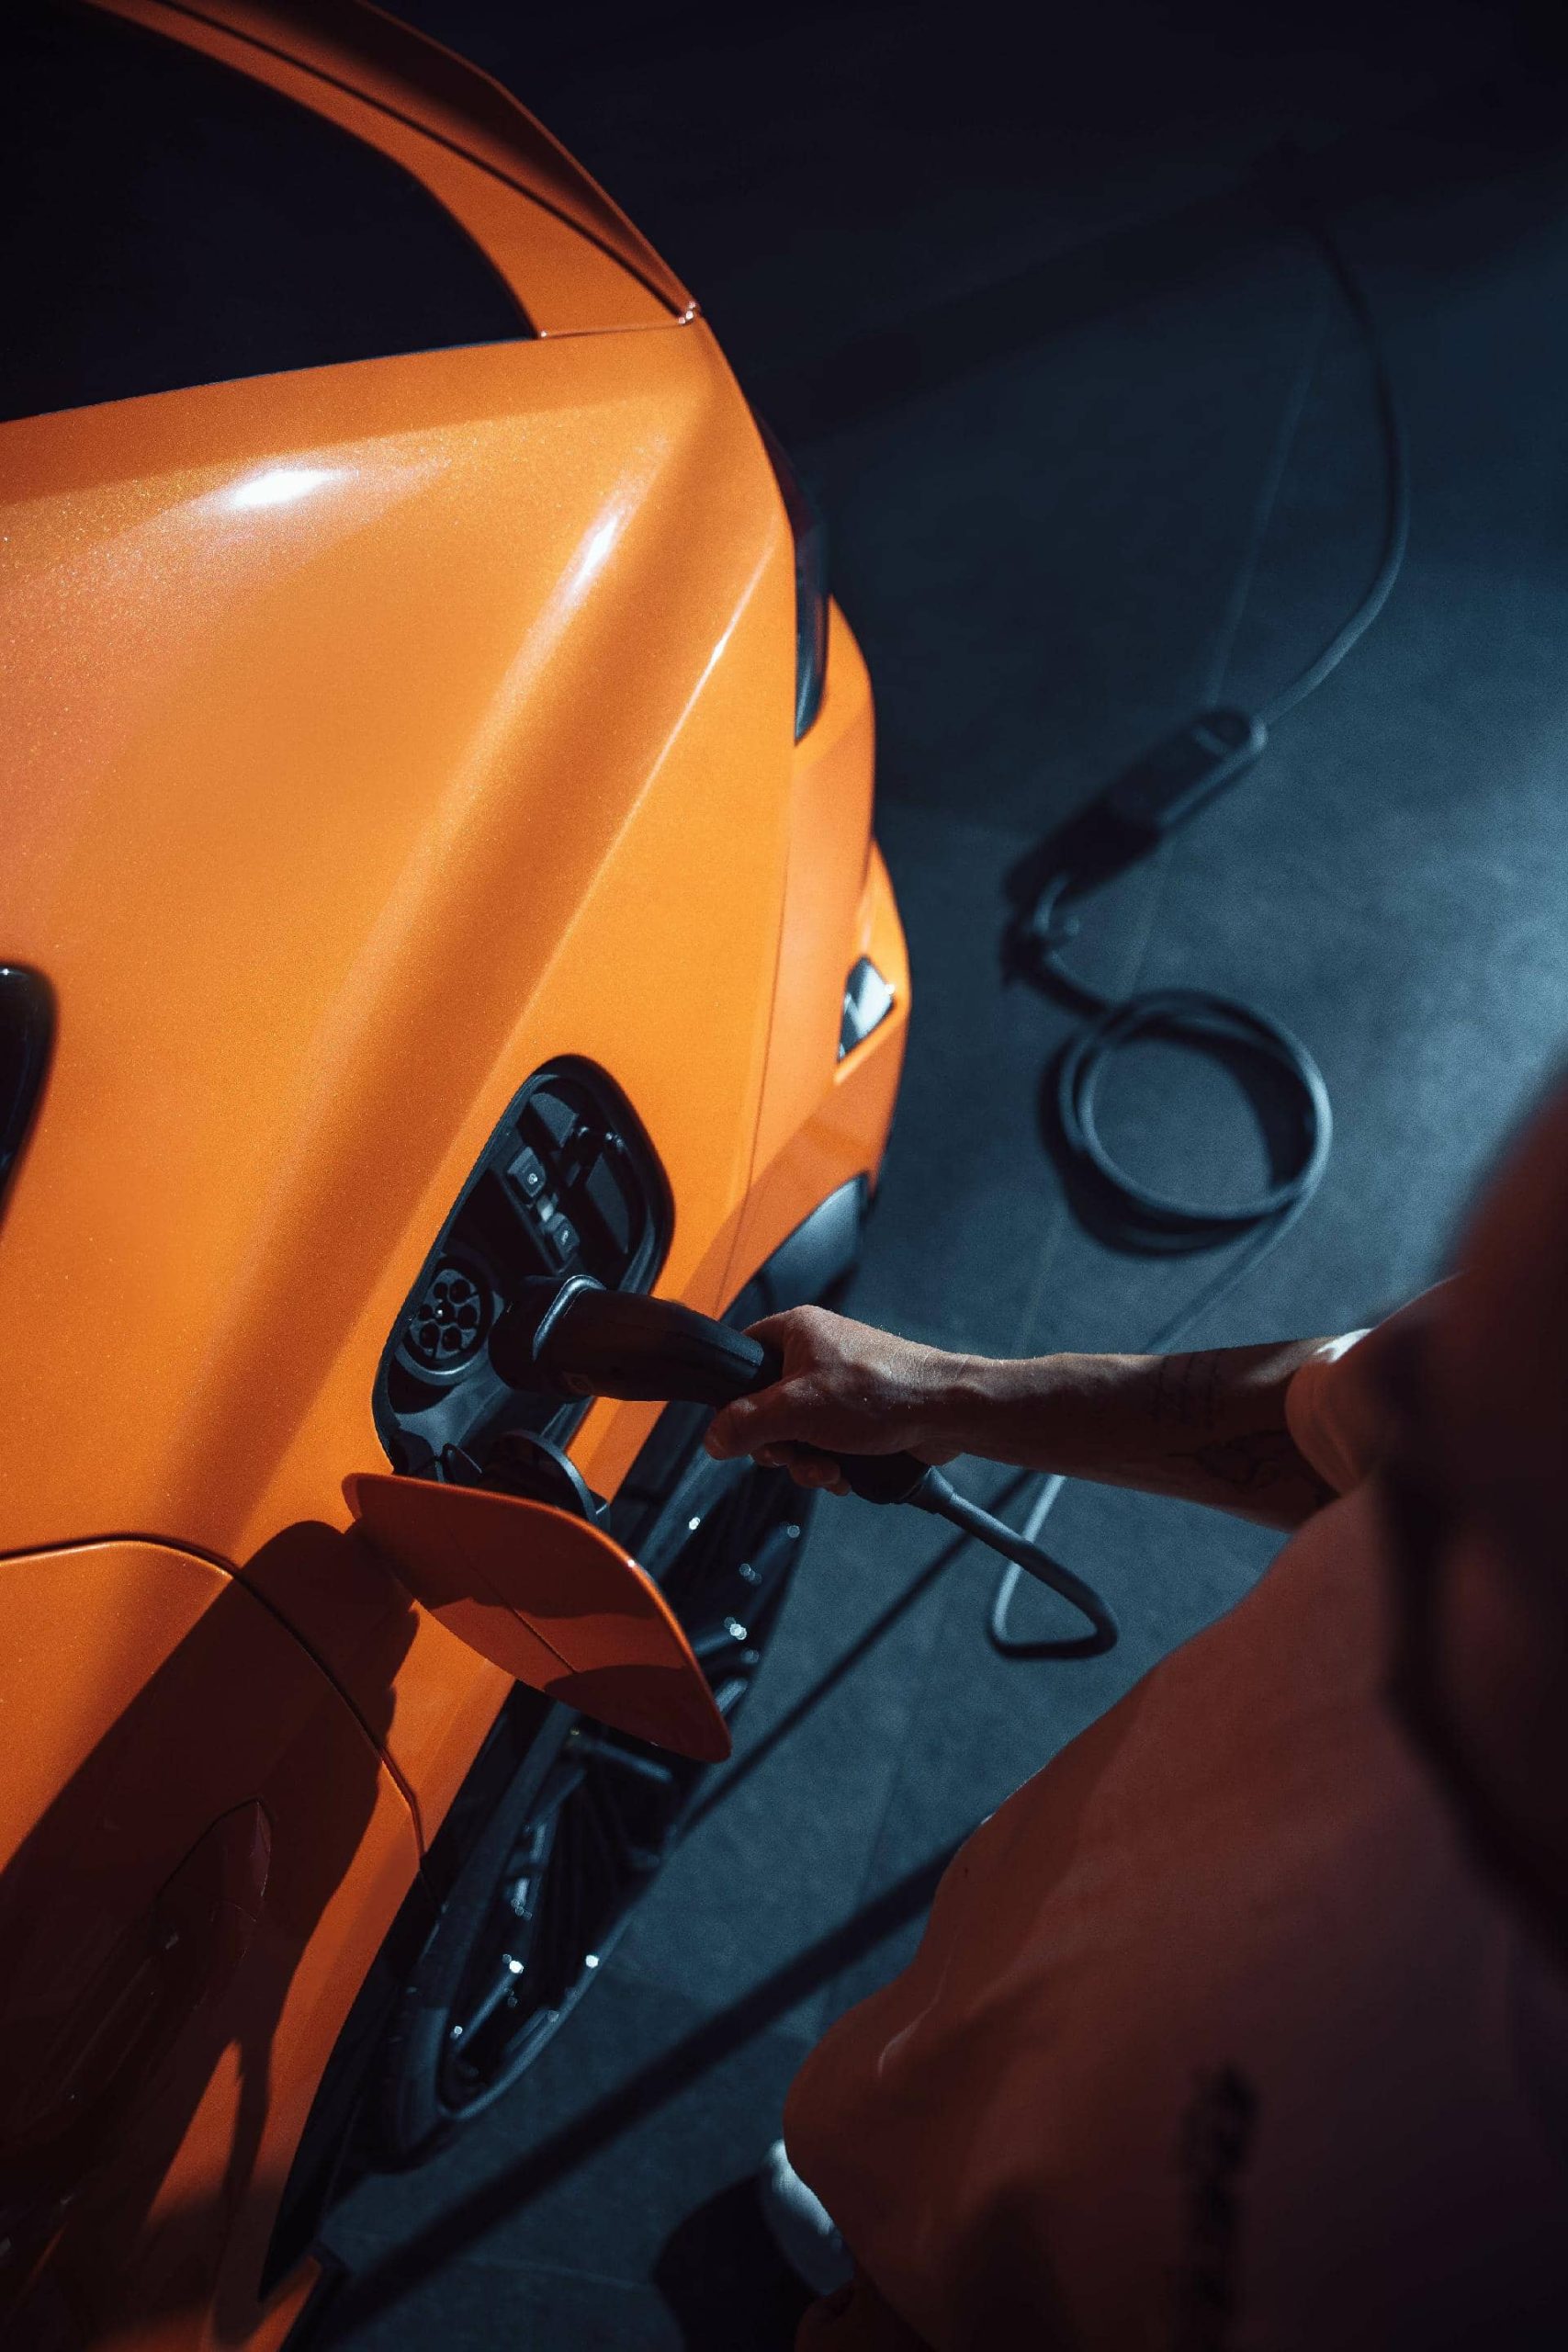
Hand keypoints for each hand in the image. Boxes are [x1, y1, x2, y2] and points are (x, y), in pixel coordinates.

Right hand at [703, 1304, 966, 1491]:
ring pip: (796, 1432)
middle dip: (778, 1443)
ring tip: (827, 1468)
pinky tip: (845, 1472)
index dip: (735, 1396)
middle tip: (791, 1452)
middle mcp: (816, 1354)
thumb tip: (713, 1439)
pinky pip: (824, 1444)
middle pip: (765, 1407)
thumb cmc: (885, 1390)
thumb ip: (748, 1423)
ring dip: (805, 1461)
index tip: (740, 1425)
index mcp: (796, 1332)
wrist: (947, 1412)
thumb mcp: (799, 1408)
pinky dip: (830, 1463)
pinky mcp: (858, 1415)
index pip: (742, 1356)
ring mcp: (838, 1386)